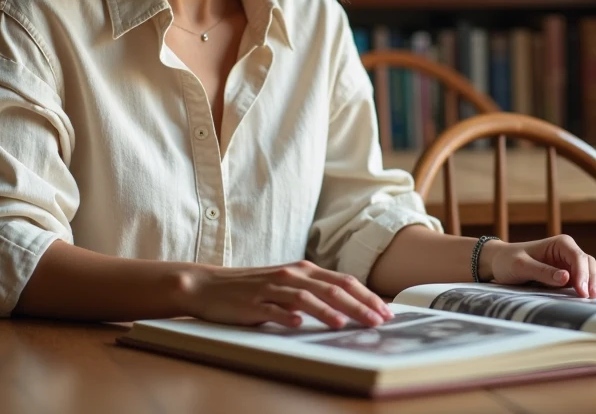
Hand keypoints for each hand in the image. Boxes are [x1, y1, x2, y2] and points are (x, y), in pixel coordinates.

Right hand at [177, 260, 393, 328]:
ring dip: (328, 311)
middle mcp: (291, 275)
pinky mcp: (252, 304)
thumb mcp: (287, 285)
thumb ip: (314, 292)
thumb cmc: (252, 288)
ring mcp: (272, 289)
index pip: (343, 281)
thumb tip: (349, 308)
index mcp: (303, 270)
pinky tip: (299, 326)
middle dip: (358, 305)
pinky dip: (287, 317)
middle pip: (331, 288)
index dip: (367, 296)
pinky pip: (273, 310)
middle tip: (378, 321)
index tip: (386, 311)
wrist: (209, 285)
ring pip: (306, 298)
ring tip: (346, 324)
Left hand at [481, 235, 595, 297]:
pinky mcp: (569, 273)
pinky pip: (587, 277)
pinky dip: (594, 284)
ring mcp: (570, 262)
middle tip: (591, 298)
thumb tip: (566, 277)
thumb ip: (543, 272)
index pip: (578, 257)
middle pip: (589, 264)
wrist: (500, 262)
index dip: (584, 274)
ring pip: (591, 270)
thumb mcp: (521, 266)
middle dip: (592, 280)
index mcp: (560, 243)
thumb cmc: (509, 261)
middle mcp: (568, 250)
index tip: (582, 292)